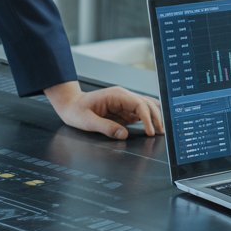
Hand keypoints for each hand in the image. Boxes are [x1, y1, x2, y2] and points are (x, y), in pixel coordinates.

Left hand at [44, 81, 164, 139]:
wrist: (69, 105)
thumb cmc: (76, 111)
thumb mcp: (87, 121)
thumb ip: (106, 127)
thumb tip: (124, 134)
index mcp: (115, 95)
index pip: (139, 104)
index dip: (148, 118)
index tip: (150, 132)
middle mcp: (122, 96)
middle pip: (147, 104)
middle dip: (156, 118)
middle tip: (161, 133)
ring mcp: (124, 102)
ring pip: (146, 107)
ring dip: (154, 118)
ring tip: (160, 131)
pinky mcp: (123, 109)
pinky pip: (139, 113)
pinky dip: (147, 120)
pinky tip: (152, 128)